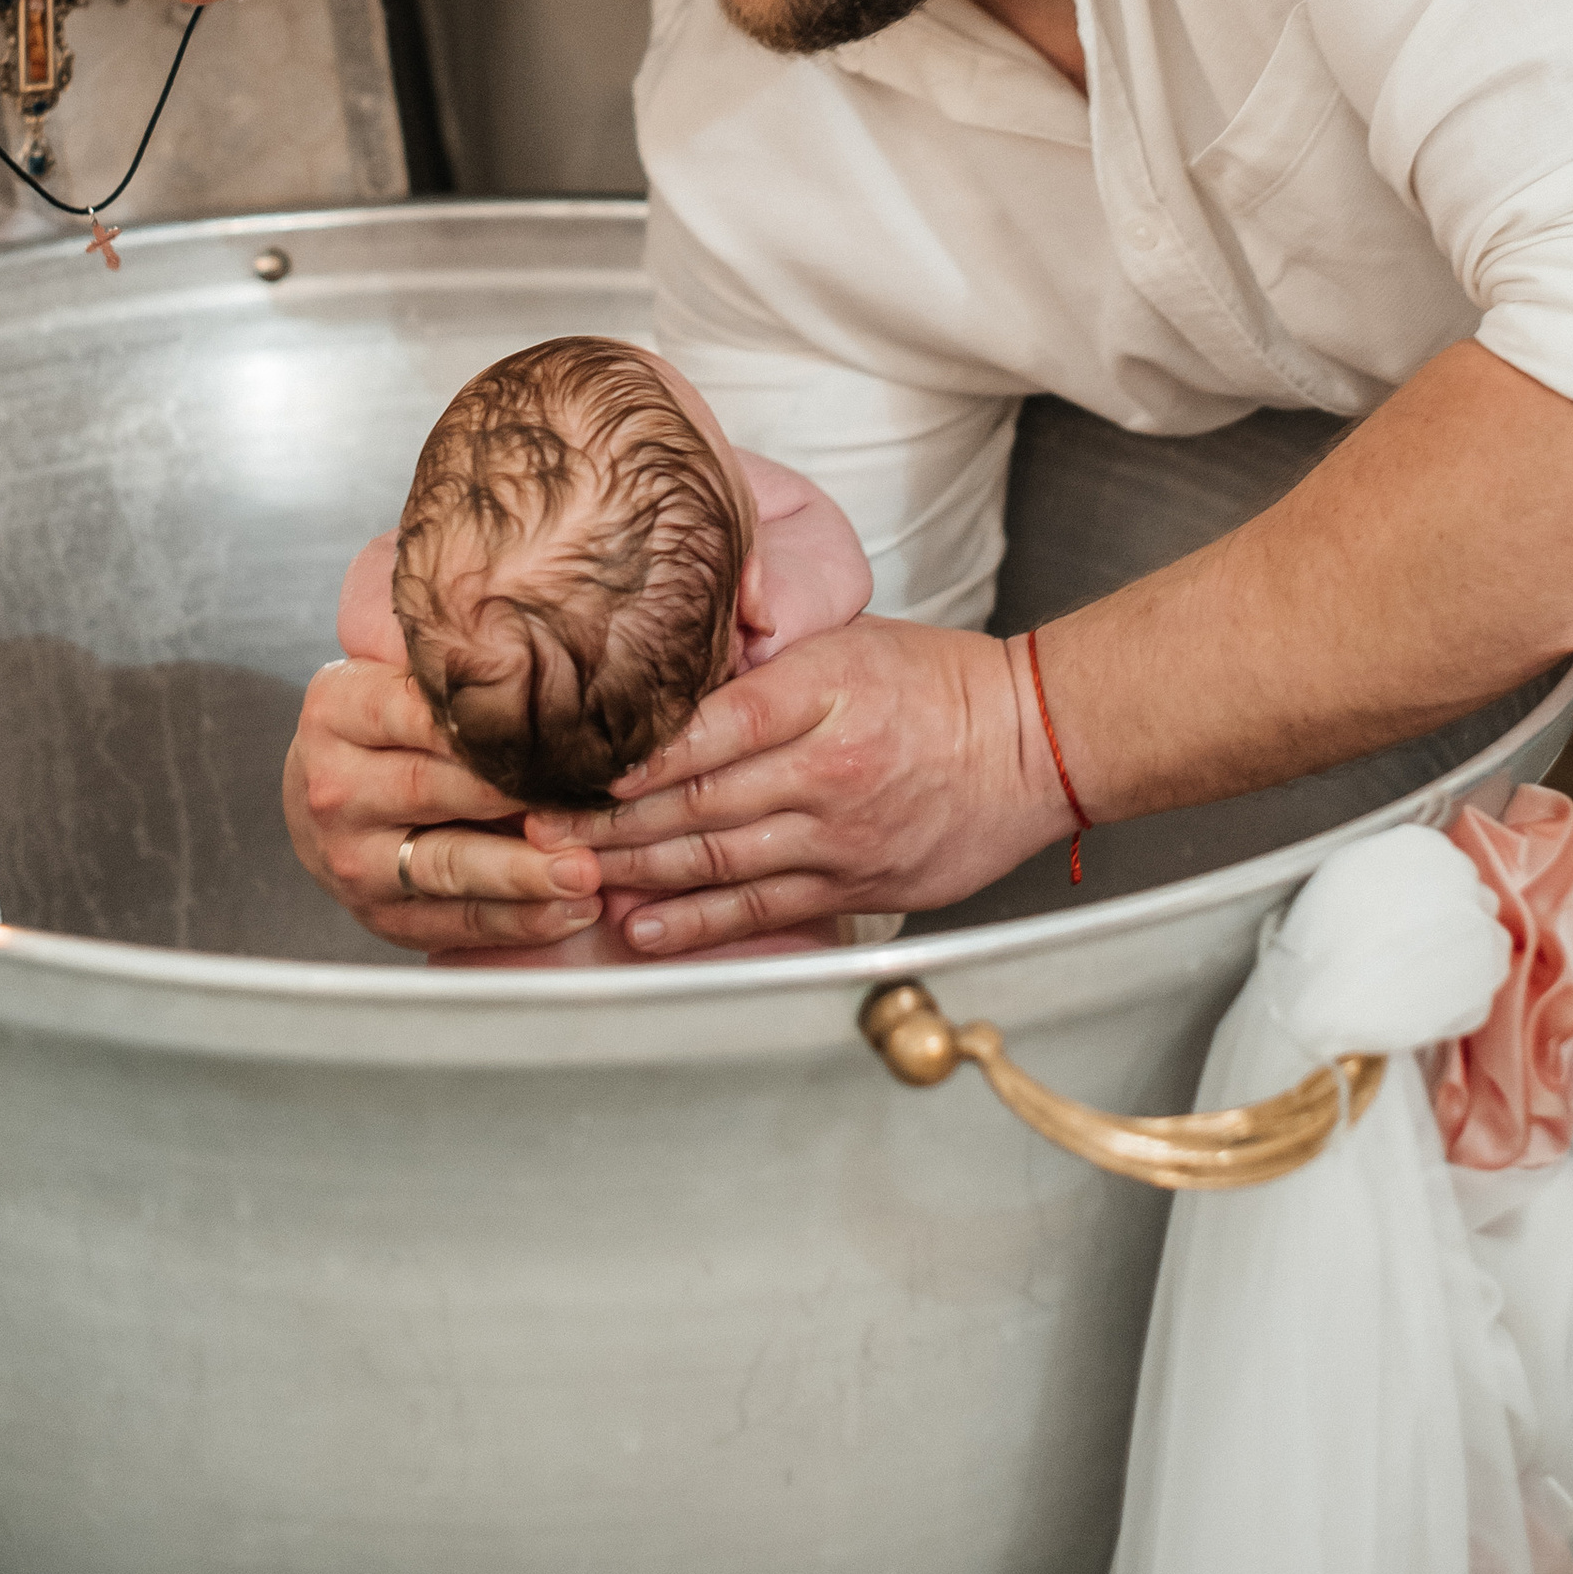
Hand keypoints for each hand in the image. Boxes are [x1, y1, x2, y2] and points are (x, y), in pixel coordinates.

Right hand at [284, 656, 606, 956]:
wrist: (323, 795)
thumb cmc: (388, 721)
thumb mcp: (397, 672)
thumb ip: (449, 659)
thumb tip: (531, 623)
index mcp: (338, 709)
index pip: (417, 710)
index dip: (488, 722)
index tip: (557, 727)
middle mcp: (334, 786)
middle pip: (433, 789)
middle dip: (516, 798)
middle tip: (586, 804)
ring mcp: (351, 858)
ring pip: (446, 866)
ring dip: (523, 874)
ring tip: (585, 872)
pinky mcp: (378, 916)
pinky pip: (454, 923)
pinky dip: (517, 921)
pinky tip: (569, 910)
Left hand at [530, 618, 1062, 958]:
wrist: (1035, 742)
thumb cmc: (936, 682)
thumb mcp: (847, 645)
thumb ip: (763, 670)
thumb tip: (668, 690)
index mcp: (822, 691)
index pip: (710, 725)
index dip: (634, 753)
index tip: (568, 763)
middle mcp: (827, 766)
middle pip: (697, 799)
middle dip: (607, 819)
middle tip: (537, 826)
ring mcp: (841, 833)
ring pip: (716, 858)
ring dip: (634, 872)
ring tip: (569, 876)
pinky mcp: (856, 882)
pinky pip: (761, 907)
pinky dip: (695, 922)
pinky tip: (641, 928)